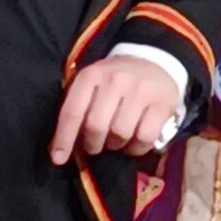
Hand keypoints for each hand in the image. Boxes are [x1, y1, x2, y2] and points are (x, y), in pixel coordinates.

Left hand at [49, 56, 180, 164]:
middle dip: (93, 144)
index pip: (72, 112)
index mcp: (91, 75)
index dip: (64, 138)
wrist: (155, 61)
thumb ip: (78, 108)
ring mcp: (140, 91)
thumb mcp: (92, 83)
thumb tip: (60, 148)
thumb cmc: (116, 79)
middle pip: (96, 127)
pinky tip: (135, 143)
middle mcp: (115, 80)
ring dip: (117, 145)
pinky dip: (138, 148)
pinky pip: (145, 137)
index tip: (58, 159)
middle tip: (96, 145)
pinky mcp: (161, 104)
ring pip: (121, 133)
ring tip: (117, 140)